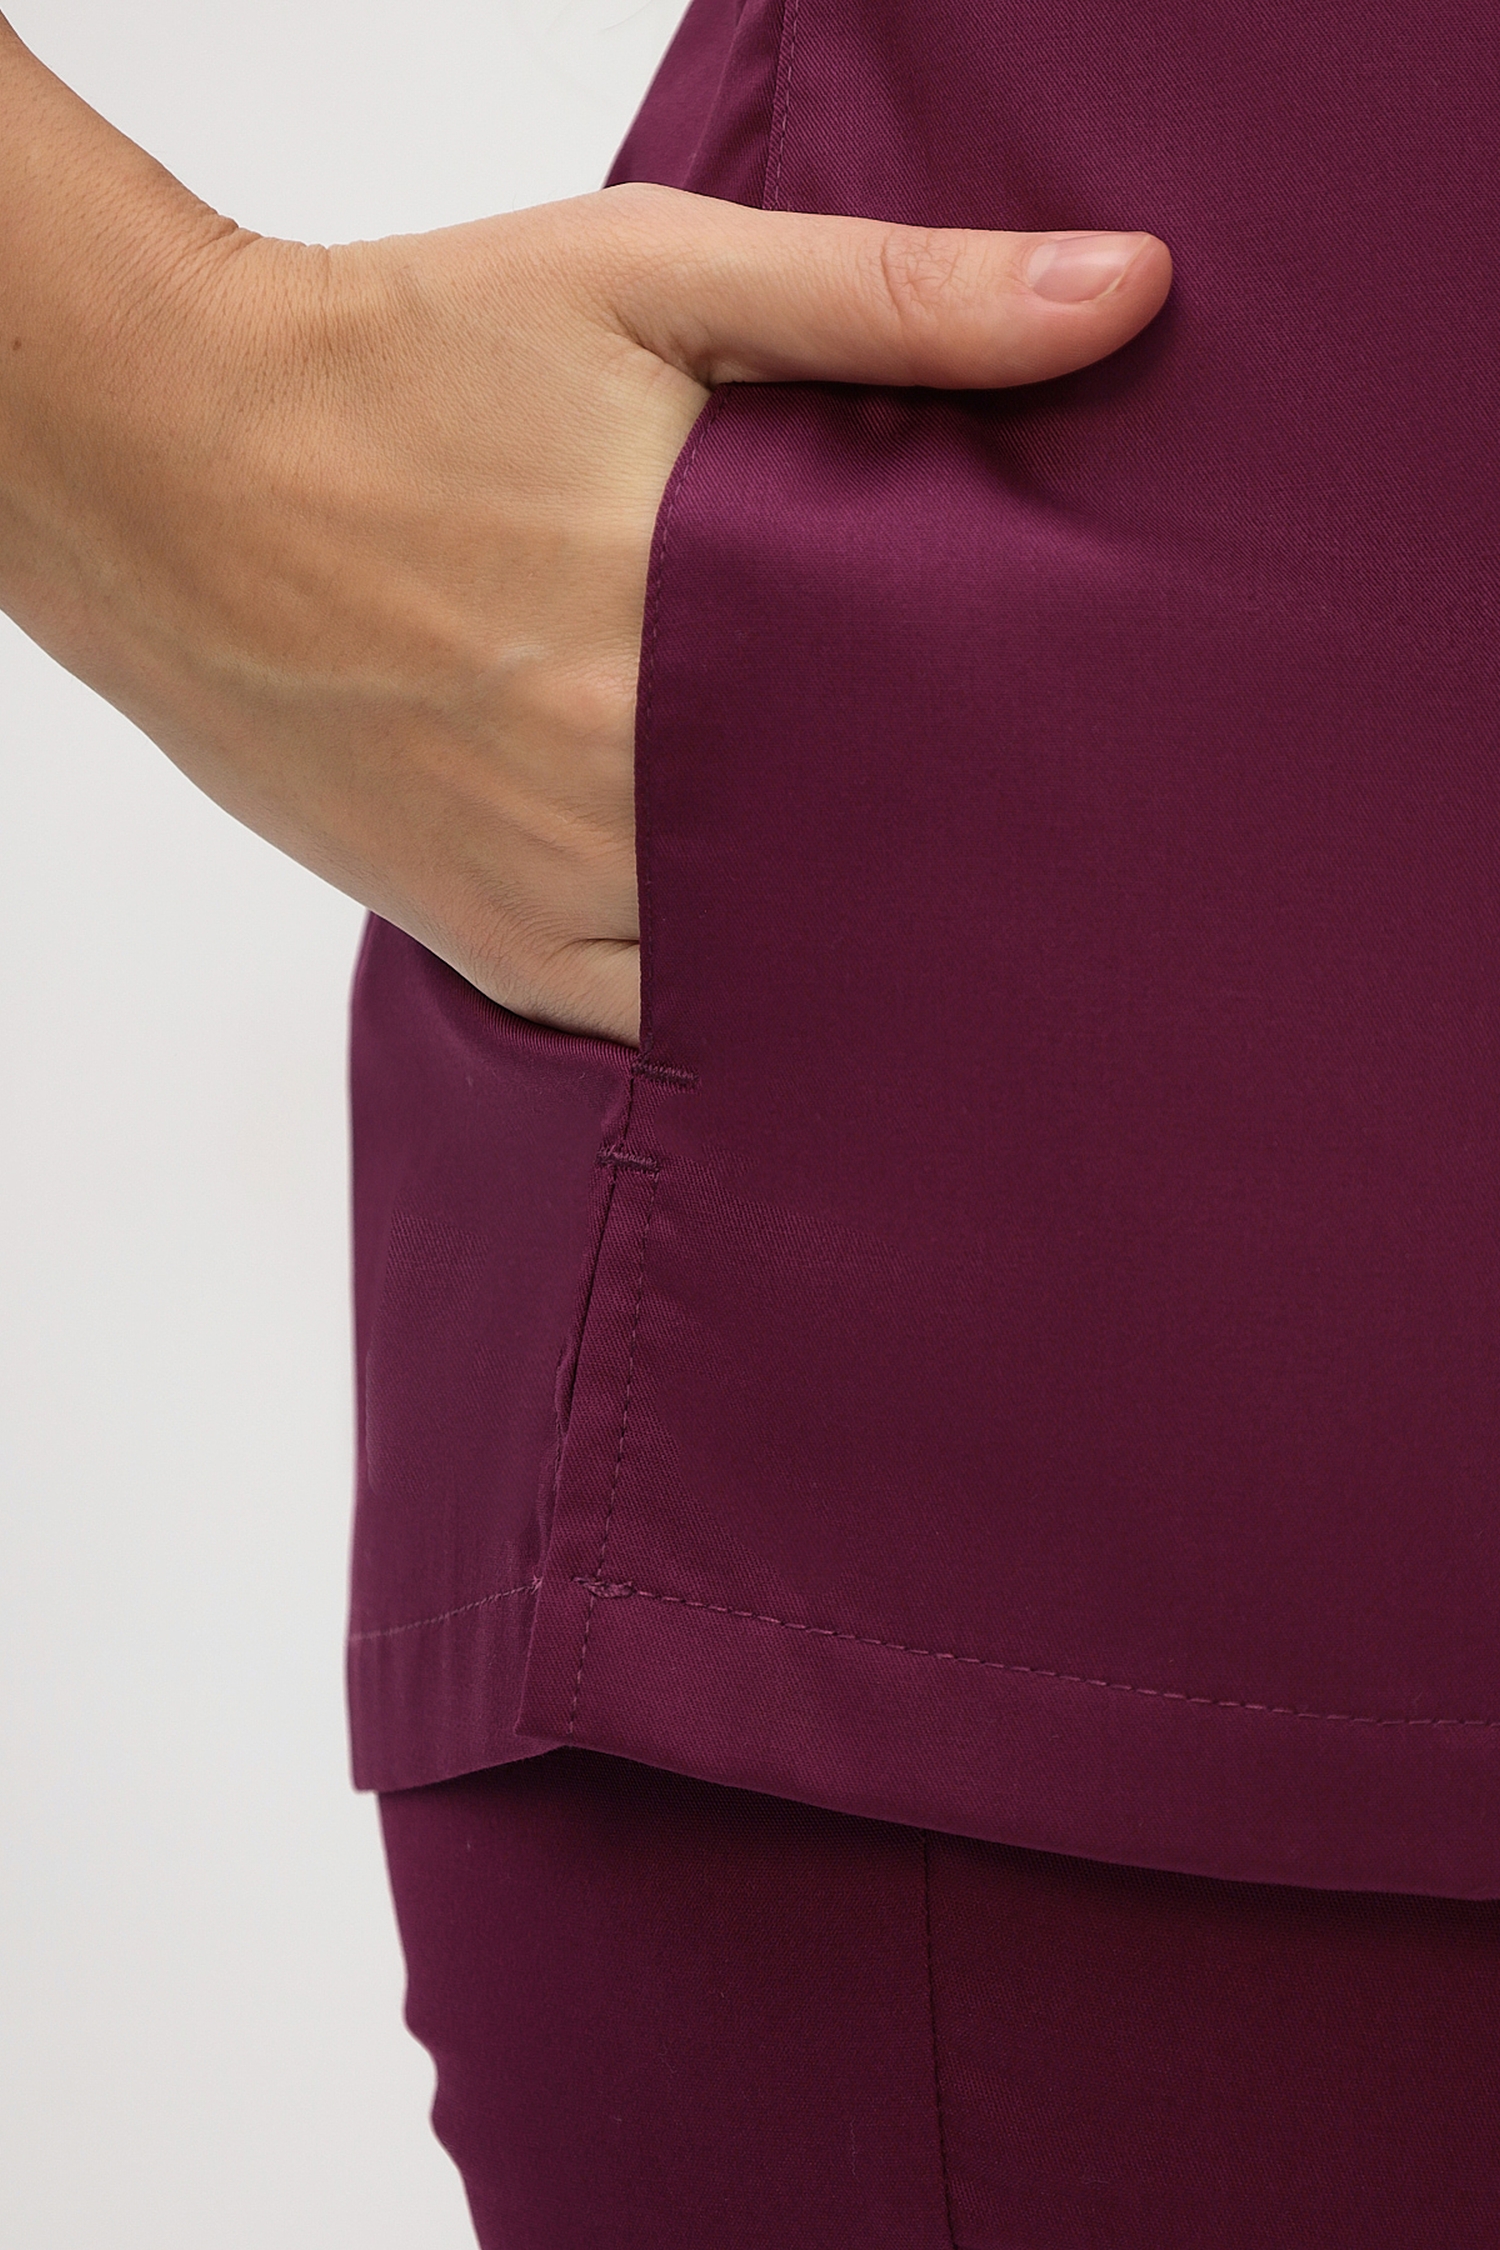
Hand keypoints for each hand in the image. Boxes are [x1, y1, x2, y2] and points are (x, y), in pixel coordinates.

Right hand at [0, 26, 1170, 1042]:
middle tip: (1062, 892)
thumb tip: (1121, 292)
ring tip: (943, 950)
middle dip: (951, 888)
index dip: (1033, 794)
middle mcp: (611, 790)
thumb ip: (891, 298)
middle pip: (848, 890)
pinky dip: (711, 1015)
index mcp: (682, 634)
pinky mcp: (475, 936)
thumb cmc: (398, 360)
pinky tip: (784, 989)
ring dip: (836, 963)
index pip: (925, 762)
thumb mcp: (648, 278)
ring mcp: (537, 888)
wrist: (160, 459)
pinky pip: (631, 1027)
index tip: (1114, 798)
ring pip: (749, 982)